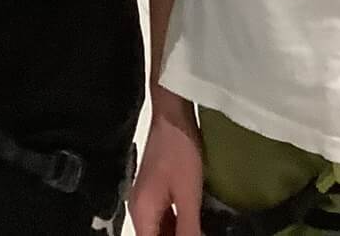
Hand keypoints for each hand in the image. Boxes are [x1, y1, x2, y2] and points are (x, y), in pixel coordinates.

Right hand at [127, 91, 203, 235]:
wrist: (172, 116)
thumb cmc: (178, 152)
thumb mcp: (188, 194)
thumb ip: (189, 228)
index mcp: (142, 213)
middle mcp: (139, 209)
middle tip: (198, 232)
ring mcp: (146, 198)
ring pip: (160, 228)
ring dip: (178, 232)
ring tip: (200, 229)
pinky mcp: (155, 189)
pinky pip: (165, 215)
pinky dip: (178, 222)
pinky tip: (196, 222)